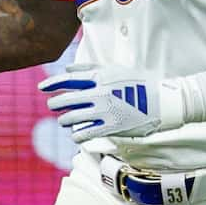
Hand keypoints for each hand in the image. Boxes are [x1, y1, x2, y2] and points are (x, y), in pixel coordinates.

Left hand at [39, 63, 188, 146]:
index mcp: (101, 77)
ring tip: (64, 121)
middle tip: (52, 106)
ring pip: (73, 117)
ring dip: (64, 120)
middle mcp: (100, 93)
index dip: (53, 83)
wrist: (163, 101)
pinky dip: (77, 135)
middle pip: (67, 99)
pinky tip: (76, 136)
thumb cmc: (140, 82)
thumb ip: (90, 68)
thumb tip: (68, 68)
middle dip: (55, 104)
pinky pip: (86, 133)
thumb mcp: (116, 69)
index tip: (42, 88)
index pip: (69, 79)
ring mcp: (105, 111)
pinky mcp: (112, 126)